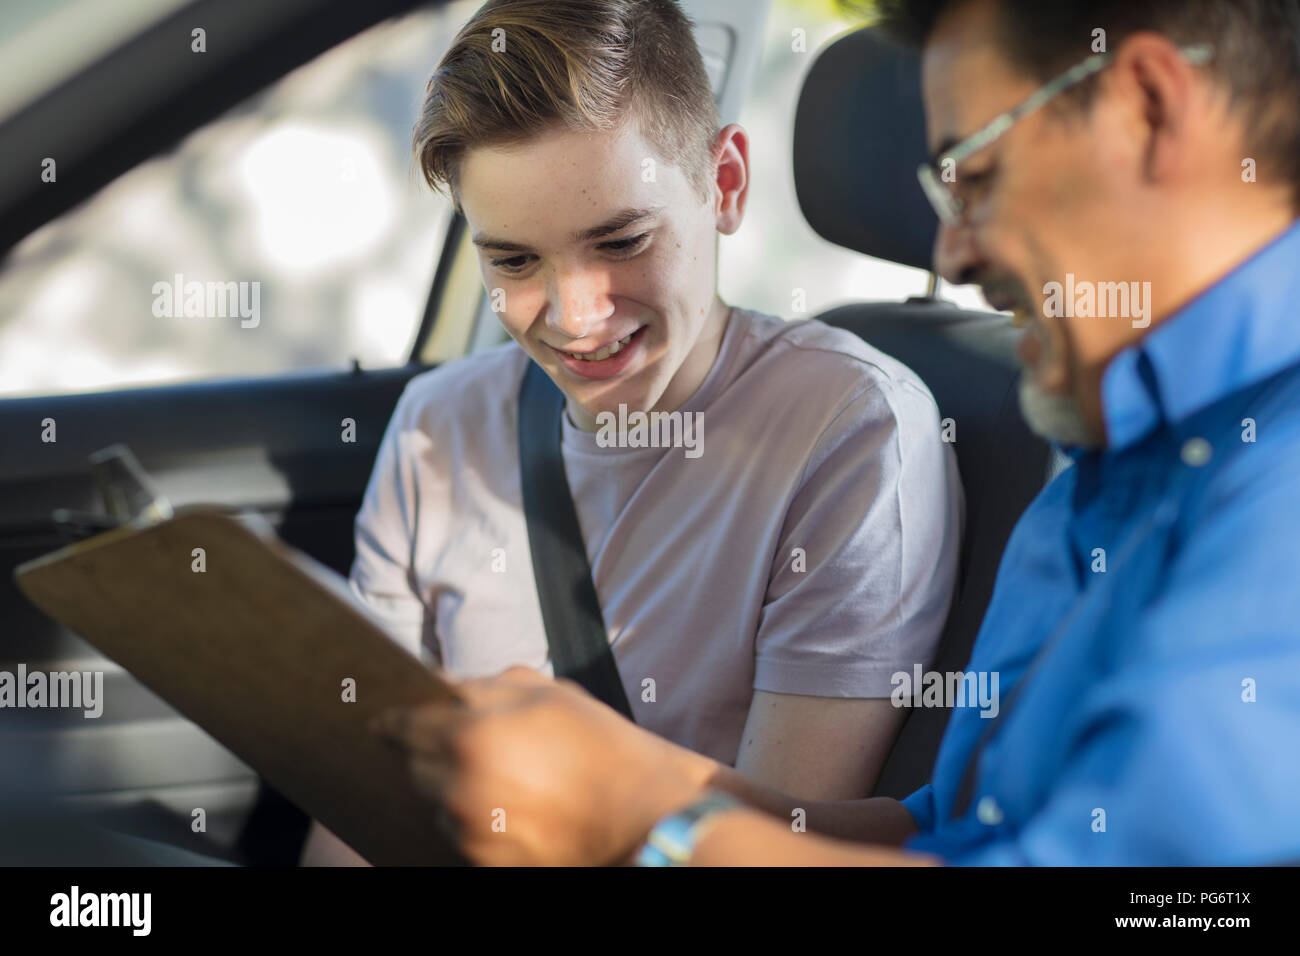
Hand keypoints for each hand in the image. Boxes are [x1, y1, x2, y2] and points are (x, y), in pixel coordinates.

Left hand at [373, 666, 715, 865]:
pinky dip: (473, 820)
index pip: (404, 724)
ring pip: (437, 804)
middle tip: (459, 744)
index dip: (391, 718)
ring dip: (451, 789)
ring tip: (496, 778)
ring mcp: (470, 832)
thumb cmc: (604, 748)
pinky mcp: (486, 864)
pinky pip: (459, 836)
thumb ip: (487, 686)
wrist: (645, 817)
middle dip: (428, 753)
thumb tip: (442, 687)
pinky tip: (508, 807)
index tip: (380, 718)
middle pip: (413, 767)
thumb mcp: (550, 694)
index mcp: (470, 736)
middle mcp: (458, 789)